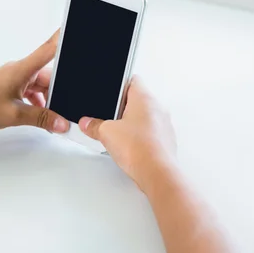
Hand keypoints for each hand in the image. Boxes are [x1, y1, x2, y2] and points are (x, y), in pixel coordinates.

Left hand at [0, 31, 69, 133]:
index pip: (49, 49)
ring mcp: (13, 78)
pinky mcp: (8, 87)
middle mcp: (19, 70)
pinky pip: (30, 91)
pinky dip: (36, 102)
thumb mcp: (15, 115)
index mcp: (22, 69)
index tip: (75, 27)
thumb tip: (62, 123)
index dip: (63, 38)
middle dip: (58, 91)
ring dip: (47, 100)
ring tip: (50, 118)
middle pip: (48, 75)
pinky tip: (38, 116)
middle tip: (66, 108)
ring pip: (39, 85)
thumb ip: (42, 118)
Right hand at [78, 77, 176, 191]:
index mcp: (145, 98)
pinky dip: (140, 137)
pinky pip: (150, 133)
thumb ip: (93, 125)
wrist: (156, 173)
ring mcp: (164, 125)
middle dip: (123, 108)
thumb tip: (87, 123)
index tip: (111, 91)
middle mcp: (158, 108)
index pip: (133, 79)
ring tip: (118, 135)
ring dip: (133, 123)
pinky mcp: (165, 140)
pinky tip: (129, 147)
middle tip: (110, 117)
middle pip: (138, 100)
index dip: (119, 83)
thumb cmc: (139, 149)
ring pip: (145, 117)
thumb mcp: (106, 133)